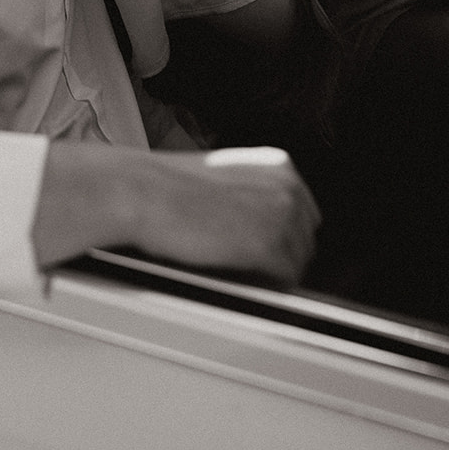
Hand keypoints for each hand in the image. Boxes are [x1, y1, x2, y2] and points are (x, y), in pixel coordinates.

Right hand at [33, 141, 319, 287]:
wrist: (143, 191)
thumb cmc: (170, 186)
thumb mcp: (226, 177)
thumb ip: (256, 196)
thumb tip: (272, 232)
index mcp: (279, 164)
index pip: (304, 216)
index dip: (280, 237)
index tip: (254, 247)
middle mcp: (289, 185)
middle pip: (304, 242)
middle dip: (278, 256)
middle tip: (237, 259)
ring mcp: (283, 215)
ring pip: (295, 265)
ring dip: (267, 272)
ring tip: (227, 262)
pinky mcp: (269, 244)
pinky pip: (281, 283)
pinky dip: (260, 285)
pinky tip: (229, 270)